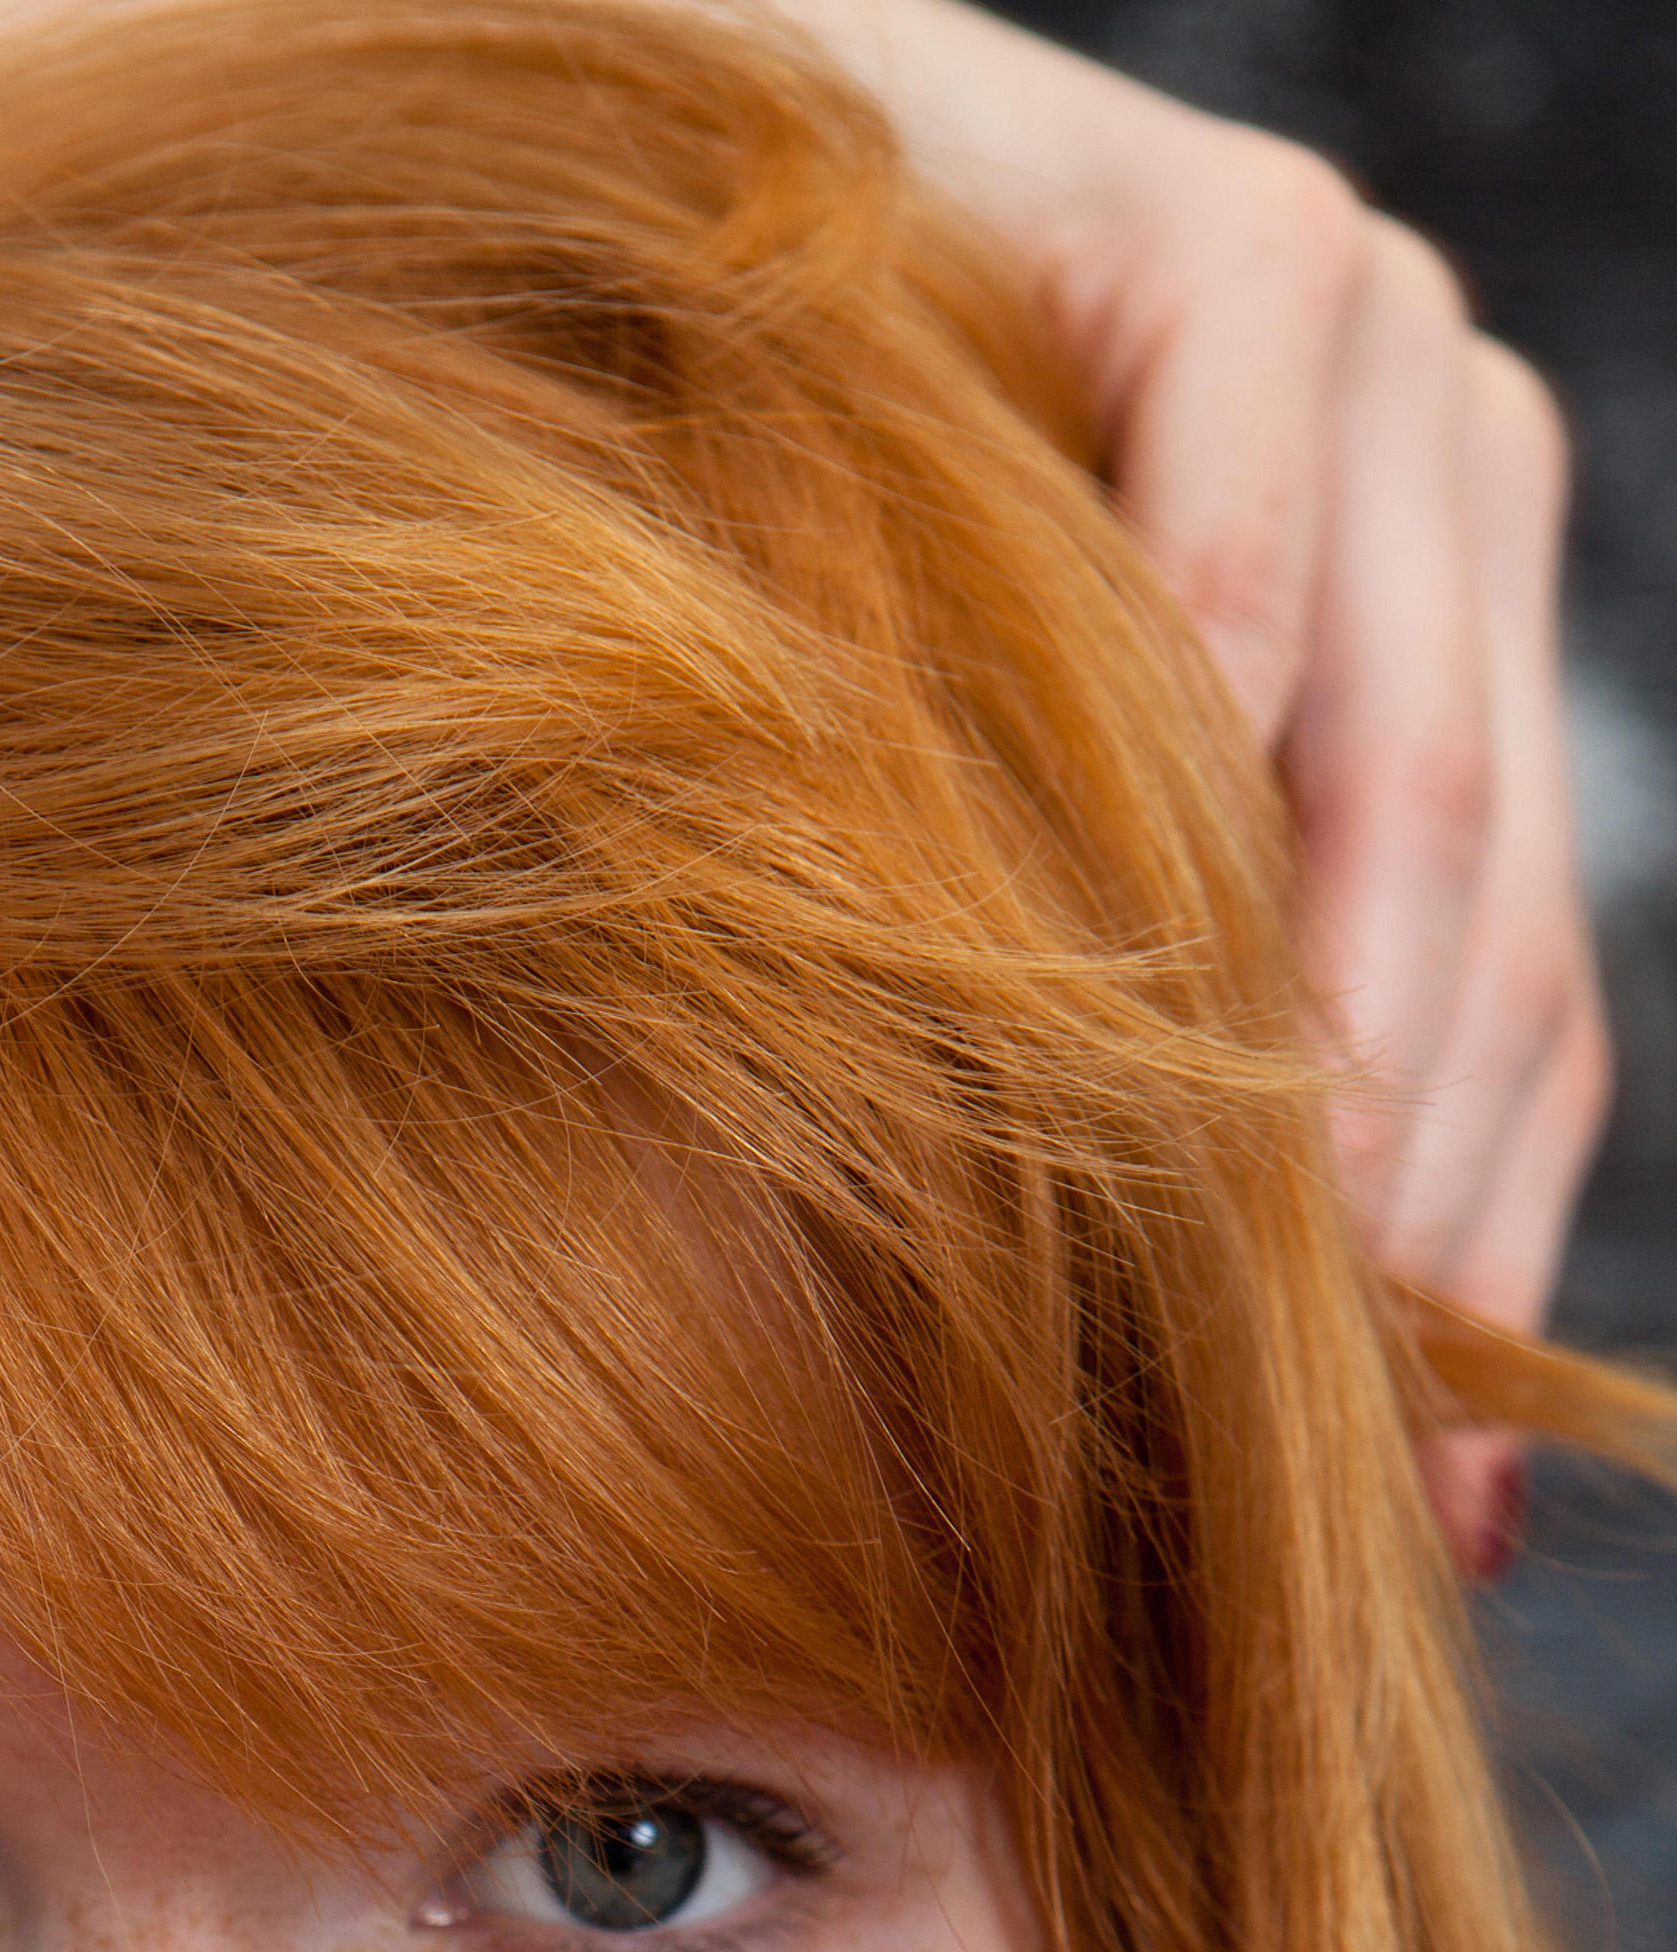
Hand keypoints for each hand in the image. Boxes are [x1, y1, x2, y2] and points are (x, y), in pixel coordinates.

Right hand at [799, 0, 1607, 1565]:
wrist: (625, 257)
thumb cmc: (779, 595)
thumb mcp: (995, 867)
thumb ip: (1142, 1054)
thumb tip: (1317, 1456)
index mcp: (1440, 651)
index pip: (1515, 1003)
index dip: (1475, 1267)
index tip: (1421, 1526)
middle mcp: (1451, 496)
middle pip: (1493, 912)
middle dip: (1413, 1204)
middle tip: (1318, 1454)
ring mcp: (1369, 355)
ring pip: (1413, 748)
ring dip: (1340, 1016)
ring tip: (1263, 1258)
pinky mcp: (1231, 236)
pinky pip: (1250, 483)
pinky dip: (1220, 664)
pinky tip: (1153, 872)